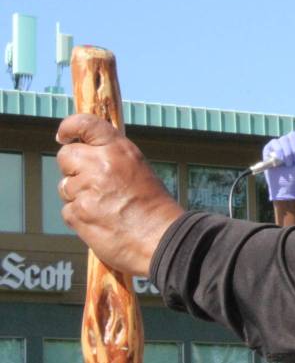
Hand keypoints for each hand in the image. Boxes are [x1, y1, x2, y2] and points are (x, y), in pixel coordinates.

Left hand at [56, 114, 184, 276]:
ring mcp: (87, 189)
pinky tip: (100, 220)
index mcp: (119, 150)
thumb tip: (87, 157)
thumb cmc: (154, 206)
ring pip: (64, 186)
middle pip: (66, 156)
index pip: (85, 124)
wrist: (161, 237)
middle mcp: (100, 164)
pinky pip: (67, 210)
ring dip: (77, 195)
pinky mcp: (78, 213)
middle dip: (73, 168)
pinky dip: (79, 216)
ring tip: (103, 206)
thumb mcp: (138, 170)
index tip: (64, 135)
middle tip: (90, 182)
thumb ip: (112, 159)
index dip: (69, 127)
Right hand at [263, 127, 294, 200]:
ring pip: (284, 139)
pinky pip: (275, 143)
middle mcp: (289, 140)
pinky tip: (280, 162)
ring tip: (289, 163)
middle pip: (293, 135)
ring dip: (289, 155)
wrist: (288, 184)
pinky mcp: (269, 148)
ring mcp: (279, 143)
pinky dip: (279, 153)